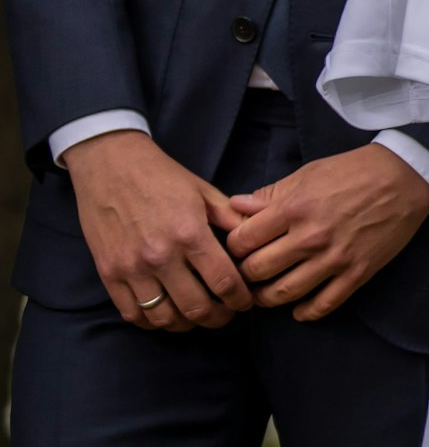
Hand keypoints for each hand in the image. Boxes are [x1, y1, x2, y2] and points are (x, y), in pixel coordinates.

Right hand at [65, 130, 252, 330]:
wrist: (110, 166)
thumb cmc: (162, 177)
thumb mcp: (204, 192)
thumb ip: (232, 218)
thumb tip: (258, 238)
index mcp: (190, 233)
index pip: (223, 281)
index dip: (240, 299)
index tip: (246, 302)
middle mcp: (160, 256)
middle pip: (196, 308)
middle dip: (218, 317)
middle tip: (226, 314)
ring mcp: (131, 269)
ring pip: (164, 317)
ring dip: (186, 324)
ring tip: (198, 316)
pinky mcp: (108, 275)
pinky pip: (133, 314)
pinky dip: (152, 322)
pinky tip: (166, 314)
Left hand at [225, 145, 428, 320]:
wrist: (406, 176)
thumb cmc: (356, 170)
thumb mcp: (309, 172)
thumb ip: (271, 193)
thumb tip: (236, 206)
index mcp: (294, 208)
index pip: (242, 241)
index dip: (234, 246)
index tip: (239, 248)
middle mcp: (310, 236)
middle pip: (257, 271)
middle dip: (245, 274)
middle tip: (249, 272)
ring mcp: (334, 258)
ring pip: (283, 293)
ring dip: (267, 298)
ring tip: (265, 293)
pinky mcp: (357, 272)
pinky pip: (323, 304)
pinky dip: (305, 312)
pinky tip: (298, 308)